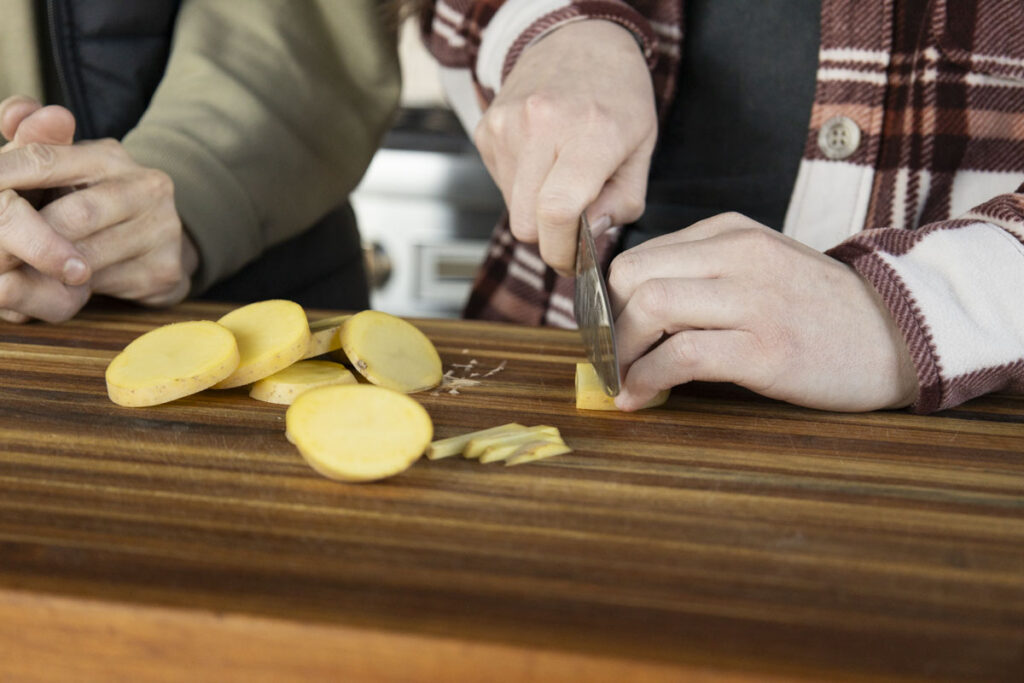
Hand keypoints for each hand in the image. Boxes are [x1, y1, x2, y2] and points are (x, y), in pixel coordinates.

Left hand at [0, 96, 197, 322]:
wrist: (160, 243)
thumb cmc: (94, 202)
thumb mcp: (63, 170)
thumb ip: (34, 141)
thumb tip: (15, 113)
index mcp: (110, 156)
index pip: (47, 159)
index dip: (5, 176)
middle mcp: (145, 187)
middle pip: (73, 215)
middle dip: (26, 239)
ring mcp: (160, 230)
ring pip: (87, 256)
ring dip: (42, 270)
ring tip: (10, 277)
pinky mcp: (163, 270)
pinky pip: (104, 285)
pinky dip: (68, 292)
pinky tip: (52, 289)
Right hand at [474, 20, 656, 273]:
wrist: (576, 38)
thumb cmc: (617, 94)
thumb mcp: (642, 148)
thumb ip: (622, 203)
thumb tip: (589, 238)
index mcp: (591, 132)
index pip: (557, 212)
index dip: (562, 251)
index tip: (574, 261)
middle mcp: (542, 125)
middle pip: (526, 223)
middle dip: (549, 239)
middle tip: (572, 230)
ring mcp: (507, 125)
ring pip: (511, 208)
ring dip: (535, 211)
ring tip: (561, 179)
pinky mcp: (487, 128)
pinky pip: (500, 184)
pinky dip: (522, 187)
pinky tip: (543, 161)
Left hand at [607, 213, 920, 411]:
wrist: (901, 333)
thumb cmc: (820, 309)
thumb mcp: (762, 267)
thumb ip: (704, 275)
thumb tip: (631, 309)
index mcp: (732, 233)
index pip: (639, 256)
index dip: (608, 301)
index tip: (603, 333)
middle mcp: (739, 256)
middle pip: (633, 276)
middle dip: (606, 323)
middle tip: (609, 357)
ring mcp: (754, 300)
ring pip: (651, 307)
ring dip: (620, 352)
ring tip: (620, 379)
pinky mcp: (767, 349)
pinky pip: (681, 356)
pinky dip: (646, 378)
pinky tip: (639, 397)